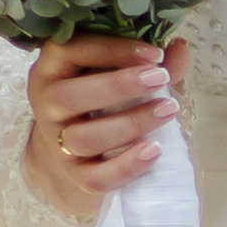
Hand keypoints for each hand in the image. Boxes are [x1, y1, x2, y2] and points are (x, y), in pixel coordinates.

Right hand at [23, 35, 186, 223]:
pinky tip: (155, 150)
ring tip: (168, 110)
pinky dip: (127, 165)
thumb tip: (180, 49)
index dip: (111, 50)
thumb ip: (147, 62)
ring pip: (83, 138)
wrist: (74, 151)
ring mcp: (57, 144)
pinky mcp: (75, 176)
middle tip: (161, 78)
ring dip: (130, 123)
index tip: (153, 54)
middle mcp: (46, 105)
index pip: (69, 51)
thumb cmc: (100, 99)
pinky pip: (96, 177)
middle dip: (118, 86)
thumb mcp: (116, 72)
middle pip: (67, 97)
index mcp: (53, 69)